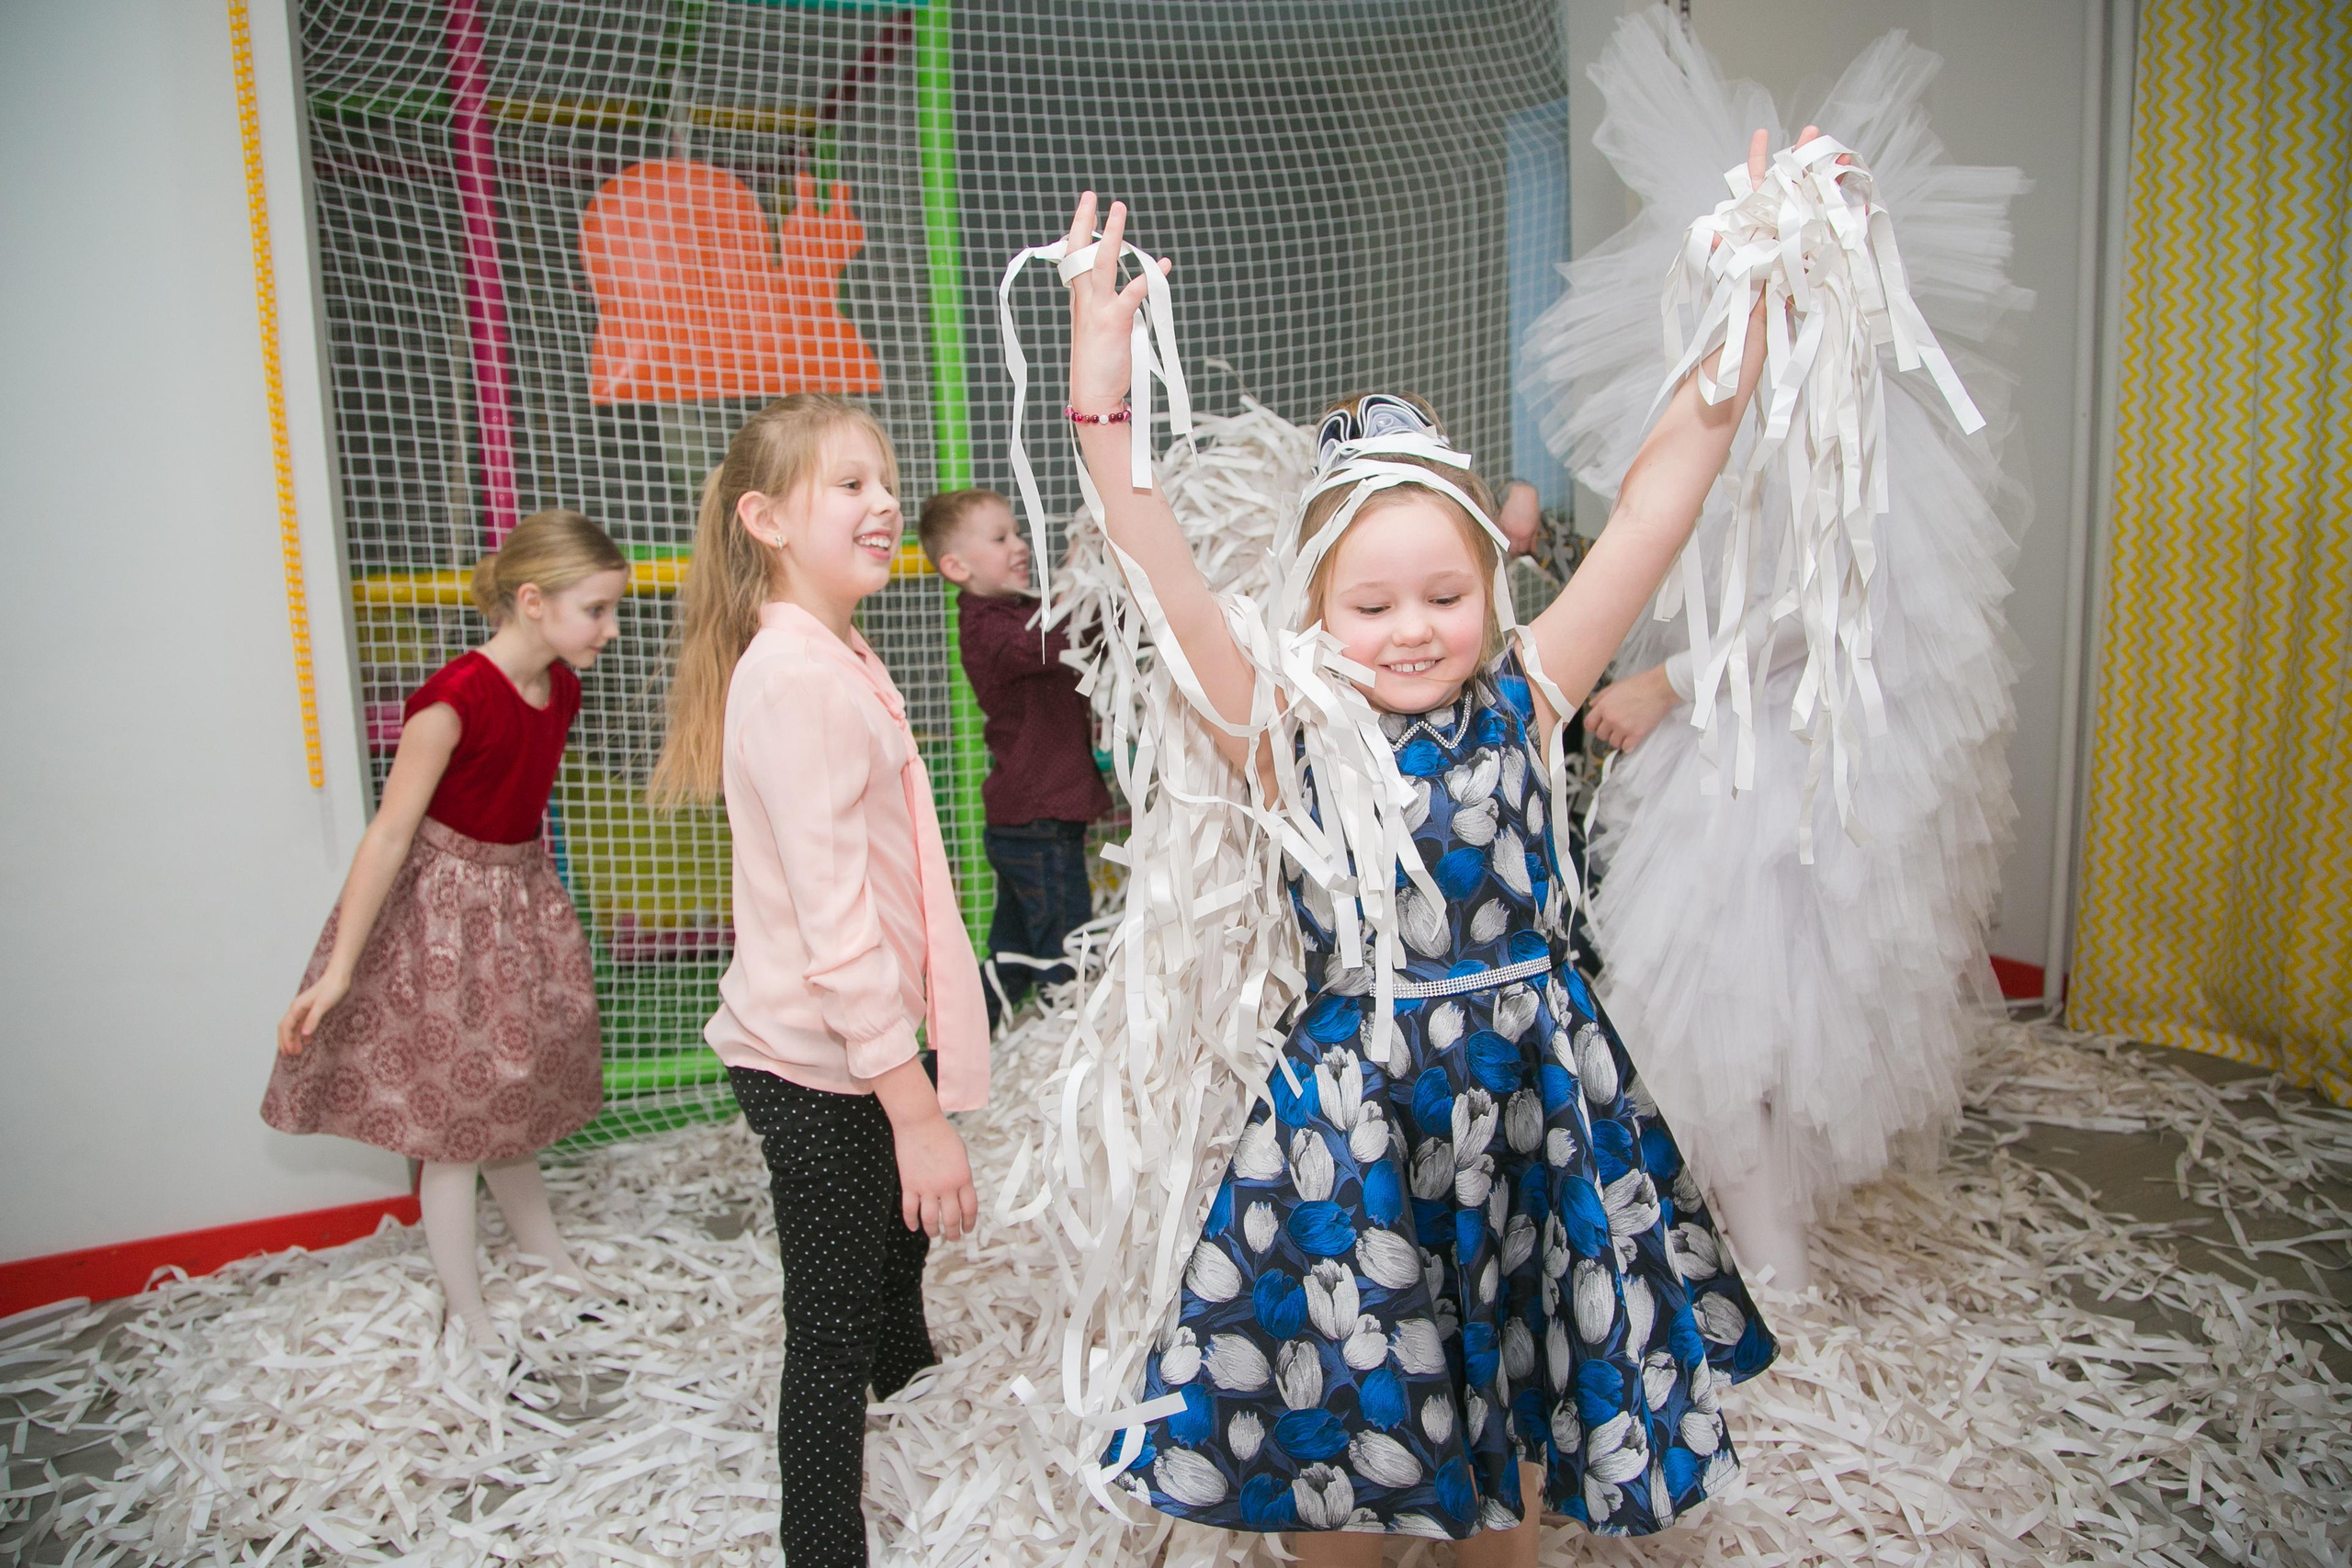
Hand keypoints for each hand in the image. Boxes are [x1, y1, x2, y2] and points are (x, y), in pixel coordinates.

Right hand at [277, 970, 350, 1055]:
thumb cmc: (331, 989)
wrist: (339, 977)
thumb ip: (313, 1020)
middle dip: (286, 1041)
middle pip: (286, 1028)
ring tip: (297, 1051)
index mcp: (297, 1008)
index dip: (286, 1041)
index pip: (286, 1027)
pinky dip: (302, 1033)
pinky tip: (307, 1041)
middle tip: (290, 1055)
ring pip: (293, 1027)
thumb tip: (304, 1035)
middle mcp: (297, 1008)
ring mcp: (303, 1009)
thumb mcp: (323, 1005)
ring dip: (293, 1039)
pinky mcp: (311, 1009)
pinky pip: (302, 1023)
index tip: (290, 1052)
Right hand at [894, 1109, 978, 1240]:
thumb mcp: (961, 1155)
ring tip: (935, 1236)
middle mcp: (946, 1186)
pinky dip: (912, 1222)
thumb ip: (962, 1176)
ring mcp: (926, 1187)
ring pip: (930, 1219)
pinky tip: (914, 1228)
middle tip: (953, 1239)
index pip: (969, 1208)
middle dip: (954, 1233)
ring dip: (933, 1232)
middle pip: (951, 1219)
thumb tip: (960, 1194)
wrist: (920, 1123)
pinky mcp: (909, 1185)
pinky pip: (910, 1210)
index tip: (968, 1229)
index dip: (969, 1222)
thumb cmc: (942, 1135)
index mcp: (963, 1178)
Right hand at [1062, 191, 1173, 415]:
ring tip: (1118, 209)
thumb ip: (1108, 306)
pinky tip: (1162, 266)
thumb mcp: (1097, 329)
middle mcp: (1085, 302)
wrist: (1093, 395)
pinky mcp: (1115, 322)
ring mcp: (1098, 310)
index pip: (1073, 260)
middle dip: (1085, 222)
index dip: (1076, 233)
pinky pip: (1132, 293)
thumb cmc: (1098, 365)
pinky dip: (1148, 278)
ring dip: (1111, 235)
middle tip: (1092, 195)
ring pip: (1102, 263)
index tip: (1084, 209)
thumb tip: (1129, 289)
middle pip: (1080, 253)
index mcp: (1080, 302)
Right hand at [1498, 481, 1541, 560]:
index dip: (1523, 555)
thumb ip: (1533, 540)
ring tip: (1511, 546)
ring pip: (1504, 544)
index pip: (1523, 551)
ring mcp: (1506, 528)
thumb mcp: (1536, 525)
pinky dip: (1502, 538)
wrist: (1522, 494)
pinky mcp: (1499, 523)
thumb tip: (1533, 552)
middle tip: (1516, 553)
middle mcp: (1515, 533)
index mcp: (1526, 534)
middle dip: (1514, 553)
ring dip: (1507, 546)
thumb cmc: (1531, 508)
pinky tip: (1505, 537)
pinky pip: (1500, 535)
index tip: (1523, 557)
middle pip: (1512, 551)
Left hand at [1584, 664, 1682, 752]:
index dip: (1594, 727)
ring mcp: (1623, 728)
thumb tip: (1592, 705)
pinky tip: (1633, 738)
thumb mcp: (1615, 686)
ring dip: (1619, 739)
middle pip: (1600, 735)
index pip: (1589, 725)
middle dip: (1607, 733)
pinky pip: (1626, 748)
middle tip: (1617, 728)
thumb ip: (1601, 697)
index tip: (1600, 727)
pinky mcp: (1636, 734)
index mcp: (1603, 706)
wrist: (1659, 688)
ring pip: (1613, 743)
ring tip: (1627, 732)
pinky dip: (1629, 745)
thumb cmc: (1639, 684)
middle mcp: (1610, 719)